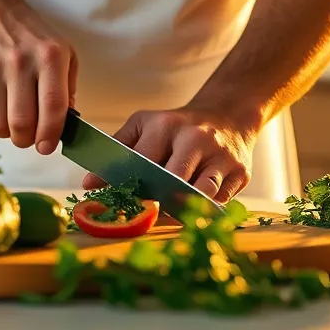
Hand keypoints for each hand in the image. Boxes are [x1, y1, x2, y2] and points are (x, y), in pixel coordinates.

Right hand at [0, 0, 77, 154]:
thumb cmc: (29, 36)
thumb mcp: (62, 50)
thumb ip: (68, 87)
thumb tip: (67, 125)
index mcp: (50, 57)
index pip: (54, 108)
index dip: (51, 135)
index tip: (47, 147)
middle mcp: (20, 62)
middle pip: (22, 124)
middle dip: (26, 140)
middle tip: (27, 136)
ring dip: (4, 132)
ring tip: (8, 118)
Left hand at [81, 107, 256, 202]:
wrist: (229, 116)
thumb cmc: (178, 126)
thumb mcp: (146, 124)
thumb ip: (118, 150)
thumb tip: (88, 184)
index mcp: (168, 125)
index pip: (142, 161)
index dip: (128, 183)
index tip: (116, 199)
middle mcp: (197, 138)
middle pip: (173, 180)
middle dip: (158, 199)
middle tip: (146, 212)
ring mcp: (221, 156)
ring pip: (201, 193)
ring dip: (183, 208)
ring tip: (171, 213)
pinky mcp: (241, 173)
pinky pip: (219, 202)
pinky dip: (205, 210)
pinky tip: (195, 209)